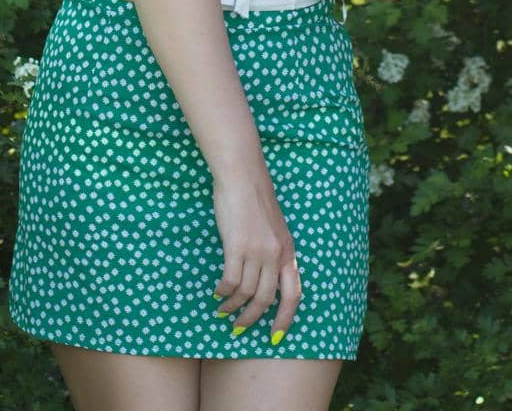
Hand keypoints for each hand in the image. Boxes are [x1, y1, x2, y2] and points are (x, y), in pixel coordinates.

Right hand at [211, 170, 301, 342]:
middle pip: (266, 299)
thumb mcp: (273, 227)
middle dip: (252, 318)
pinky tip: (217, 292)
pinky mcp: (237, 246)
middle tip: (239, 328)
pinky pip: (231, 280)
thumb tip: (265, 274)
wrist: (242, 176)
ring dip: (233, 306)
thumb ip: (273, 250)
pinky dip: (223, 291)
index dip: (285, 318)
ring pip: (246, 293)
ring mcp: (257, 251)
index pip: (294, 294)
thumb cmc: (254, 198)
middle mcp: (276, 255)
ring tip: (223, 310)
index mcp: (288, 251)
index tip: (276, 335)